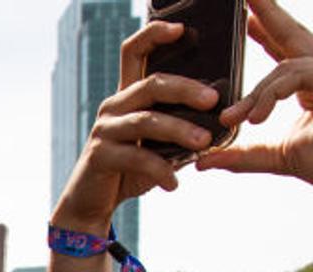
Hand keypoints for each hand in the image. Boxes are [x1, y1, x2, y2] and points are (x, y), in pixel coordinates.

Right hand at [51, 22, 218, 232]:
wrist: (91, 203)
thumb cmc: (129, 170)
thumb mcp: (156, 147)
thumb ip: (180, 131)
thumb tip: (221, 124)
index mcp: (127, 97)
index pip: (134, 52)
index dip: (154, 35)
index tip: (181, 29)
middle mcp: (113, 107)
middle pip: (151, 84)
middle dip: (186, 90)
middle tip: (213, 100)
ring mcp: (105, 131)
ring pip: (147, 121)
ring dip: (179, 130)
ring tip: (204, 143)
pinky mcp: (100, 156)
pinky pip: (137, 158)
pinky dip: (160, 172)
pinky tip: (174, 185)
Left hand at [194, 0, 312, 204]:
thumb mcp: (282, 157)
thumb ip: (245, 154)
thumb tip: (205, 159)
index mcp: (311, 82)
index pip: (282, 49)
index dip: (262, 29)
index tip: (242, 16)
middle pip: (289, 33)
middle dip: (265, 13)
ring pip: (285, 66)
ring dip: (255, 93)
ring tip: (236, 119)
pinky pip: (301, 74)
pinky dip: (274, 92)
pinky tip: (257, 114)